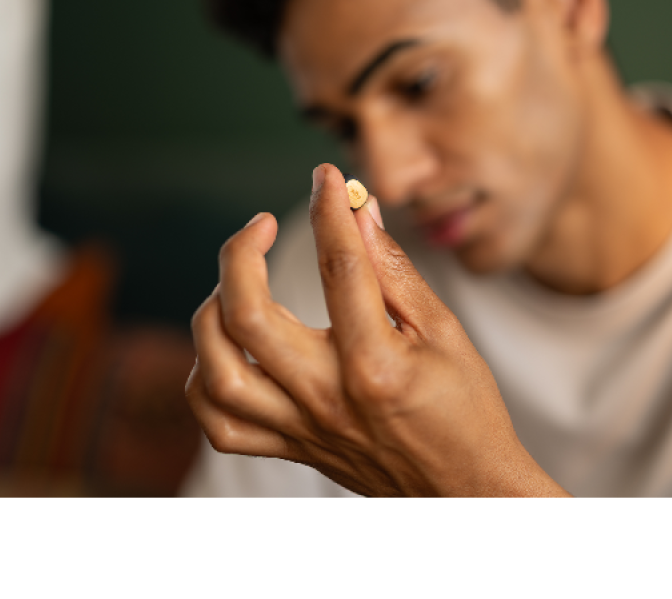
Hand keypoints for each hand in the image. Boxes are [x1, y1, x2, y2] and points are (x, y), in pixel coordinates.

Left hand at [186, 164, 569, 496]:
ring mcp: (300, 428)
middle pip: (248, 314)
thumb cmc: (465, 409)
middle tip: (260, 223)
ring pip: (216, 370)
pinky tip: (227, 345)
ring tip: (237, 281)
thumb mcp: (443, 330)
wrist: (464, 491)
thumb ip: (393, 270)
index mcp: (375, 364)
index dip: (329, 208)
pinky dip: (206, 375)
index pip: (338, 265)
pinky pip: (220, 421)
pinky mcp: (289, 448)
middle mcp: (327, 398)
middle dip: (243, 251)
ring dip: (212, 310)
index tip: (327, 179)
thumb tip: (359, 212)